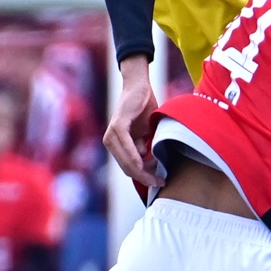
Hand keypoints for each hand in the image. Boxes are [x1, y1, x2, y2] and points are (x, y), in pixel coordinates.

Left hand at [103, 55, 162, 188]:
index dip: (143, 178)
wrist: (140, 86)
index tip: (157, 183)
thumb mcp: (146, 134)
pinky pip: (126, 145)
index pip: (128, 168)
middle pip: (127, 168)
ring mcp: (112, 134)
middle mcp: (110, 141)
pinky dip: (134, 155)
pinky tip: (143, 163)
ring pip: (126, 161)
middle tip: (160, 182)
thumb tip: (147, 165)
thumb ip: (144, 148)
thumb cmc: (144, 109)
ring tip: (157, 174)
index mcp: (116, 145)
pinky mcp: (118, 125)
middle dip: (144, 178)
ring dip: (141, 170)